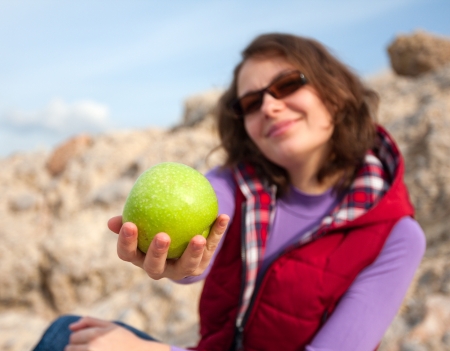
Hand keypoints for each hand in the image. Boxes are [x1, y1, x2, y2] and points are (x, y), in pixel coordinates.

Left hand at [65, 316, 168, 350]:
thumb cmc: (124, 339)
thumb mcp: (110, 326)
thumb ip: (89, 321)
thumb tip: (70, 326)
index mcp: (96, 334)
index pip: (73, 337)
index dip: (79, 338)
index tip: (89, 340)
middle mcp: (92, 347)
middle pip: (70, 348)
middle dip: (76, 348)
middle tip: (91, 349)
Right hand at [108, 214, 229, 280]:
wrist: (181, 242)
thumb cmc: (155, 226)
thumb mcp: (143, 222)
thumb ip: (132, 217)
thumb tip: (112, 220)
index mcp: (140, 258)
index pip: (128, 254)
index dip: (126, 243)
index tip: (130, 225)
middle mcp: (159, 269)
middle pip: (155, 267)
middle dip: (158, 253)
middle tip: (163, 236)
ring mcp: (181, 270)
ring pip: (186, 267)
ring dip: (192, 252)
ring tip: (198, 237)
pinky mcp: (200, 266)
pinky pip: (210, 249)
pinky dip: (217, 233)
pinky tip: (223, 216)